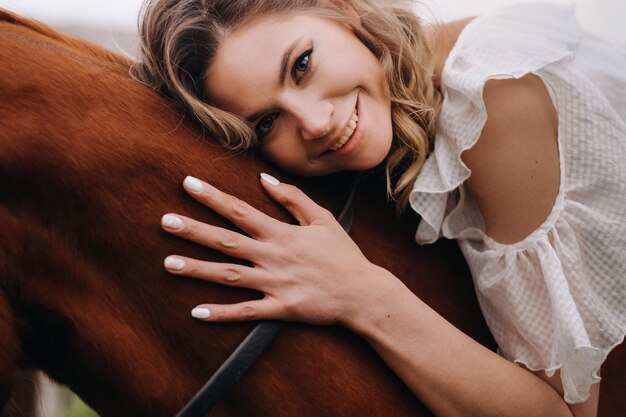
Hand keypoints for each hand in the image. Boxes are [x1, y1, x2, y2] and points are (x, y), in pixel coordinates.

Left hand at [161, 174, 381, 325]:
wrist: (362, 293)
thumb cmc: (343, 254)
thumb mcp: (322, 219)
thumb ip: (293, 198)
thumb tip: (264, 180)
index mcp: (282, 233)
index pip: (240, 211)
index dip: (213, 197)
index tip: (188, 184)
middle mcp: (273, 257)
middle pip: (227, 241)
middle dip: (194, 230)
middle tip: (165, 221)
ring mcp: (275, 284)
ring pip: (230, 276)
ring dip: (198, 269)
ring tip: (168, 263)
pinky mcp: (280, 308)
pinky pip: (247, 312)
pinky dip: (222, 313)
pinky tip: (196, 312)